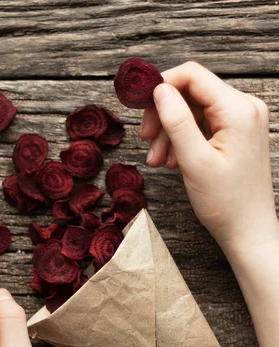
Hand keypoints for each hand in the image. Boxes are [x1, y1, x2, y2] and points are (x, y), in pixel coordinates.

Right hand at [139, 61, 277, 253]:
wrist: (248, 231)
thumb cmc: (226, 203)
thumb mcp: (194, 161)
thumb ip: (176, 121)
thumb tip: (158, 90)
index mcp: (238, 109)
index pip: (192, 76)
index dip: (161, 85)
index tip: (138, 105)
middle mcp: (244, 107)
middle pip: (191, 93)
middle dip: (164, 115)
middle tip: (145, 140)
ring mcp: (242, 121)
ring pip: (194, 111)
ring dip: (170, 132)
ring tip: (157, 160)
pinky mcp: (237, 134)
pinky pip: (203, 125)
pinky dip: (183, 140)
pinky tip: (172, 161)